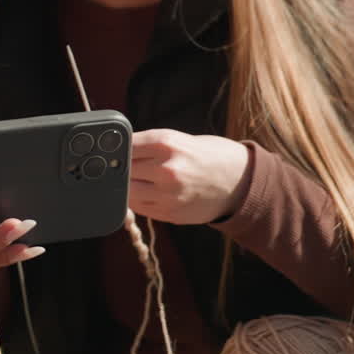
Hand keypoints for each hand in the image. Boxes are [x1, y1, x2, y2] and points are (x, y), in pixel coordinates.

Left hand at [128, 129, 249, 223]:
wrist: (238, 181)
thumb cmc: (206, 155)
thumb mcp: (178, 140)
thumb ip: (148, 146)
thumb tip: (116, 152)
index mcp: (167, 143)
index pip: (125, 146)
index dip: (117, 149)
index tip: (115, 151)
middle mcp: (166, 169)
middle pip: (123, 170)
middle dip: (121, 169)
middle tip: (124, 167)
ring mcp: (168, 194)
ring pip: (127, 192)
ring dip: (128, 187)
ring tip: (138, 180)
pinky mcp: (170, 213)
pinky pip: (140, 207)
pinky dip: (138, 200)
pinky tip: (149, 192)